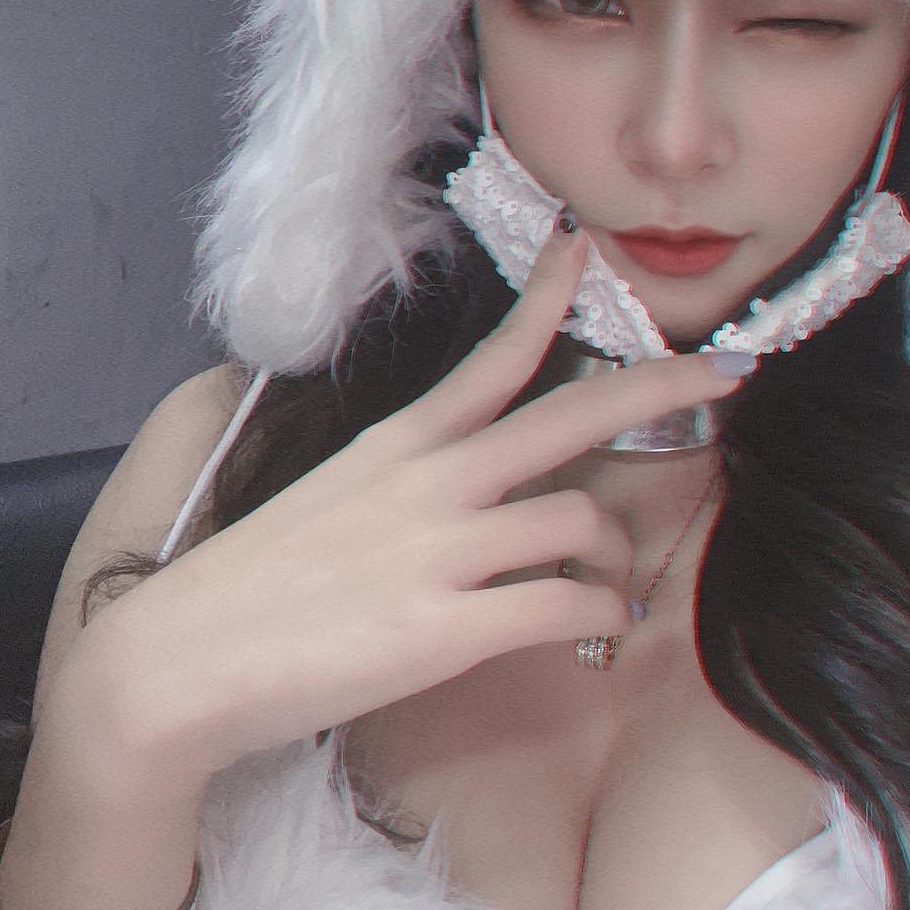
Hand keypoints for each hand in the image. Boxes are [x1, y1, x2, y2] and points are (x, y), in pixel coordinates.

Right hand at [59, 226, 750, 782]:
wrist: (179, 660)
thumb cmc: (257, 580)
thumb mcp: (335, 493)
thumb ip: (409, 477)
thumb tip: (472, 477)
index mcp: (404, 443)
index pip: (494, 355)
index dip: (552, 298)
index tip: (591, 248)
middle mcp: (433, 481)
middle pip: (571, 415)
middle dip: (662, 385)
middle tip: (729, 368)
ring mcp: (442, 551)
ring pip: (581, 521)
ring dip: (619, 554)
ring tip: (617, 582)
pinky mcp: (447, 628)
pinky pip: (563, 608)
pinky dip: (602, 614)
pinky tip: (603, 623)